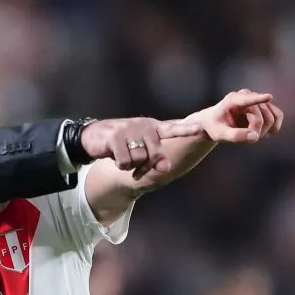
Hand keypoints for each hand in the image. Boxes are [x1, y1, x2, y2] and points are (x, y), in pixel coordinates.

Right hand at [80, 117, 203, 178]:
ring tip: (122, 156)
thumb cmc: (121, 144)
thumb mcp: (139, 151)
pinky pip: (125, 161)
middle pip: (154, 154)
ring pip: (139, 159)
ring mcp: (129, 129)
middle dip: (144, 165)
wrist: (93, 136)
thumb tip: (167, 168)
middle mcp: (143, 126)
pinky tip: (114, 155)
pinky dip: (120, 164)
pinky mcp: (115, 136)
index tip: (200, 129)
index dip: (186, 130)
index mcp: (152, 127)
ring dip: (130, 164)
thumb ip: (155, 159)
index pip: (172, 129)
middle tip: (134, 165)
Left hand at [200, 89, 283, 142]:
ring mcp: (258, 99)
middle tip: (241, 135)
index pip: (246, 100)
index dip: (258, 99)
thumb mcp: (220, 134)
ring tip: (248, 132)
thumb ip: (235, 136)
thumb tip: (254, 136)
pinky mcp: (266, 105)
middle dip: (255, 131)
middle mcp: (247, 95)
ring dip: (264, 130)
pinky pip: (278, 116)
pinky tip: (260, 131)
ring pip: (272, 118)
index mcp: (232, 100)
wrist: (216, 121)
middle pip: (262, 118)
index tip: (268, 97)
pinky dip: (272, 128)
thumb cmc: (216, 127)